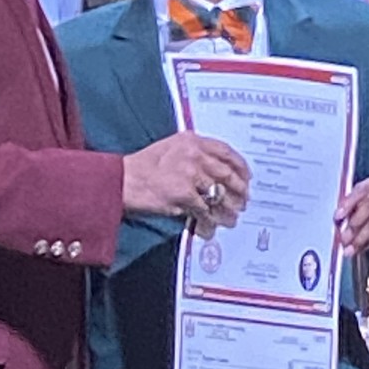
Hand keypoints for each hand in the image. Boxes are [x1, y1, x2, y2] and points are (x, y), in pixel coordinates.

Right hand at [122, 131, 250, 234]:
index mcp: (191, 140)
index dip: (240, 166)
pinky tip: (210, 228)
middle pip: (227, 174)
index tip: (247, 177)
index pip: (225, 151)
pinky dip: (209, 222)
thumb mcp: (169, 149)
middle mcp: (194, 154)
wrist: (122, 180)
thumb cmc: (142, 167)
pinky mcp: (184, 194)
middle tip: (243, 202)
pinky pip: (204, 211)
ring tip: (231, 219)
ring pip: (219, 195)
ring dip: (228, 210)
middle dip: (239, 191)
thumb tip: (215, 171)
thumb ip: (193, 154)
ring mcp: (190, 174)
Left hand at [334, 171, 368, 263]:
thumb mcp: (366, 208)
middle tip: (344, 237)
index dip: (349, 202)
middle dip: (354, 221)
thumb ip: (352, 208)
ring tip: (351, 247)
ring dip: (361, 236)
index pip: (364, 187)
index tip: (338, 217)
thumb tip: (338, 219)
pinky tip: (364, 247)